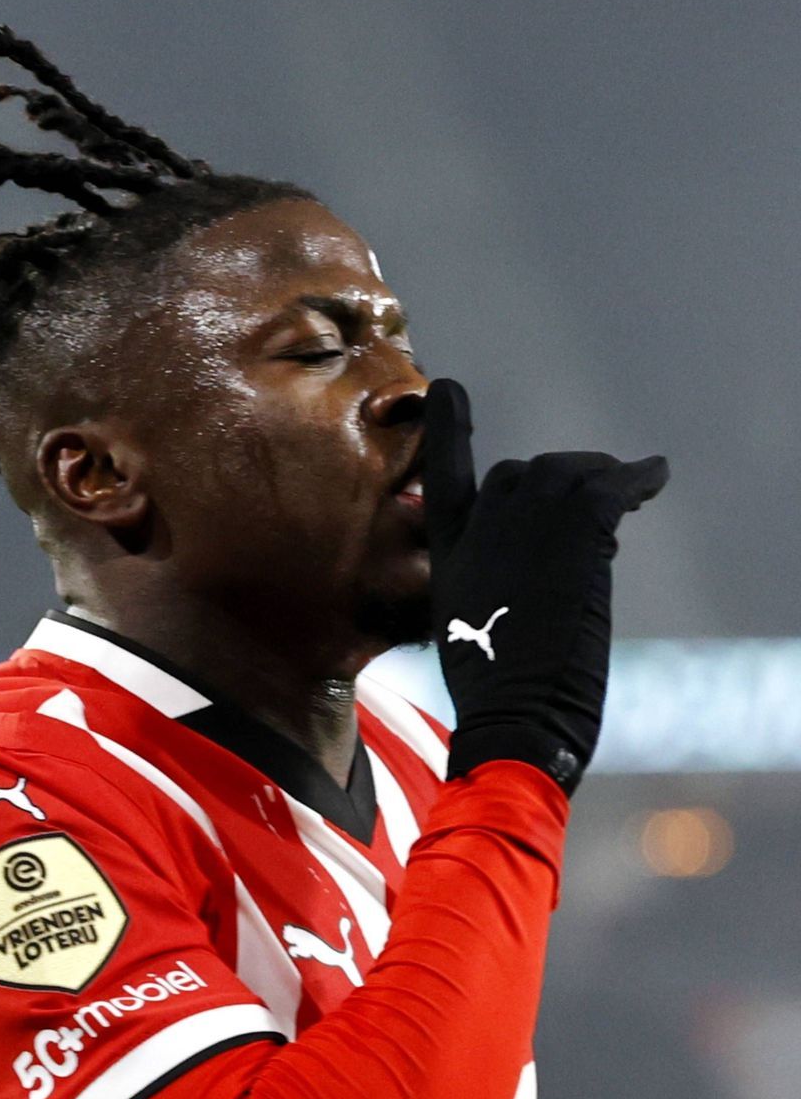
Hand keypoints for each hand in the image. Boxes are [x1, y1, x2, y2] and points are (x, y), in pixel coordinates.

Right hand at [422, 378, 667, 793]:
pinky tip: (654, 477)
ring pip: (569, 472)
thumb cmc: (493, 693)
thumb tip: (507, 577)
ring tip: (625, 486)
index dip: (447, 428)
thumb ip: (480, 585)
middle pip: (520, 473)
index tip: (447, 387)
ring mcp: (531, 520)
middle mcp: (486, 523)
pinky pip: (614, 484)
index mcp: (449, 550)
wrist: (517, 711)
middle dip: (553, 483)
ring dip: (599, 479)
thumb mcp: (467, 628)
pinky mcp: (578, 529)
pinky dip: (639, 478)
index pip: (444, 475)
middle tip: (586, 509)